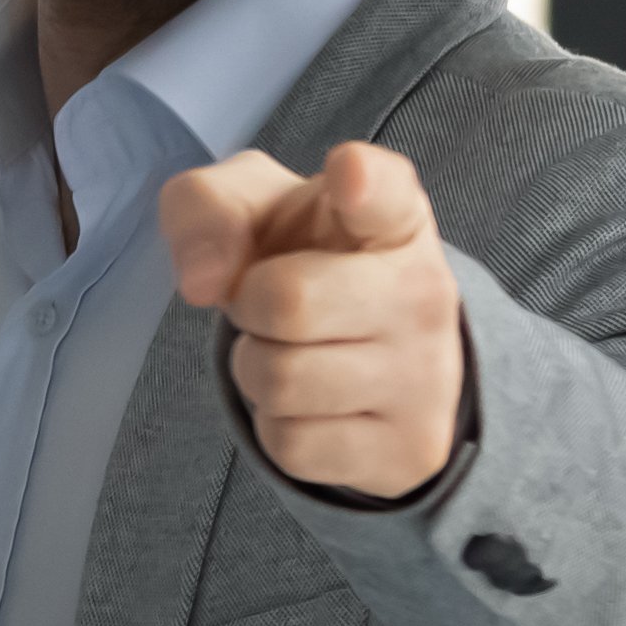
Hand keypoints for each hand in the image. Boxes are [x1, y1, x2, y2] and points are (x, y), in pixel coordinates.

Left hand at [161, 139, 469, 500]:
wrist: (369, 354)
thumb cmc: (302, 260)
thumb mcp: (254, 210)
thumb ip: (207, 208)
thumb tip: (200, 281)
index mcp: (394, 216)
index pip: (385, 191)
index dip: (360, 182)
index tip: (348, 175)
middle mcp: (425, 292)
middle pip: (286, 301)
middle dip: (249, 306)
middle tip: (272, 304)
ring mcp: (425, 377)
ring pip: (279, 382)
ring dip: (257, 369)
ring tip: (293, 350)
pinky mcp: (407, 450)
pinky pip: (290, 446)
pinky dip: (277, 426)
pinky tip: (311, 403)